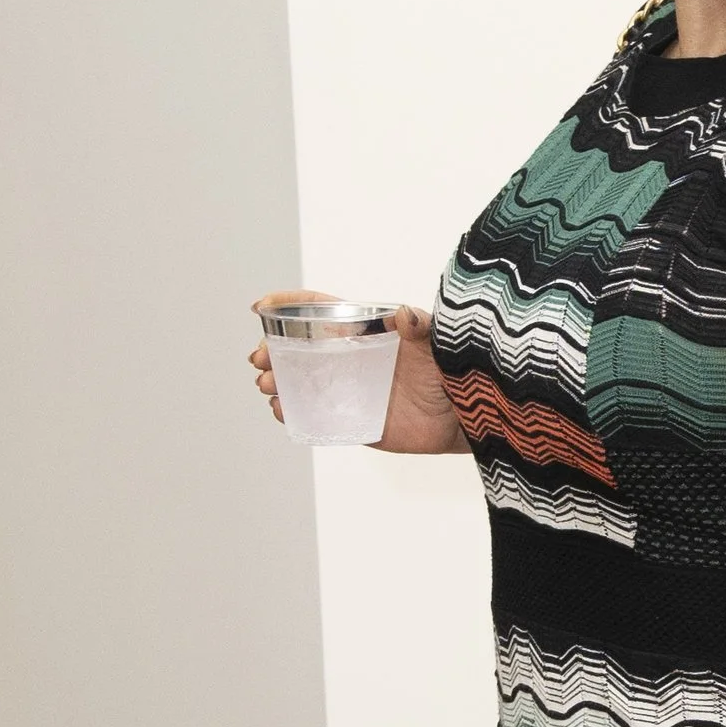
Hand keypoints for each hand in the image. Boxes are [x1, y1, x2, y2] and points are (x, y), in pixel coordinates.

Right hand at [248, 295, 464, 451]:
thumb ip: (419, 326)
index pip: (318, 311)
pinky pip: (315, 418)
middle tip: (260, 358)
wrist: (465, 415)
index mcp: (363, 330)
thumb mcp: (436, 340)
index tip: (261, 307)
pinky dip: (293, 414)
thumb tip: (403, 313)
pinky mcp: (353, 420)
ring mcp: (348, 389)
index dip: (288, 306)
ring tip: (268, 384)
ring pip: (300, 382)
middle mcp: (350, 358)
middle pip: (299, 348)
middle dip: (272, 350)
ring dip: (278, 381)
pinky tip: (281, 410)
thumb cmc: (452, 369)